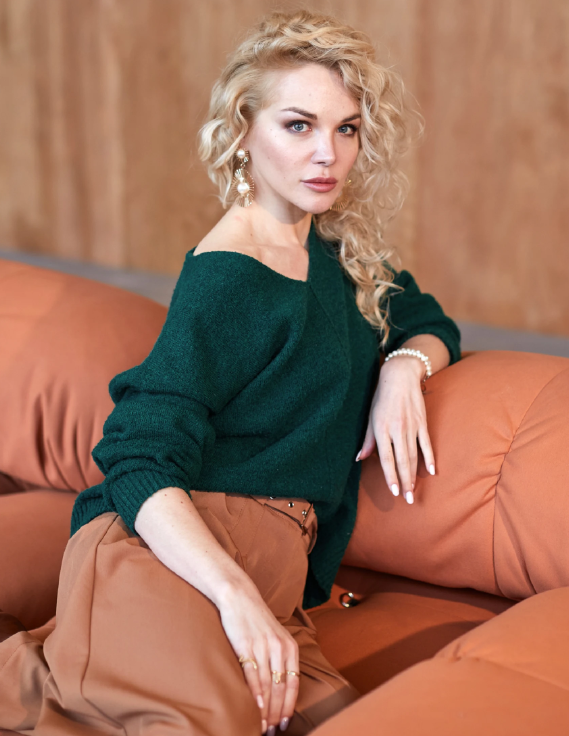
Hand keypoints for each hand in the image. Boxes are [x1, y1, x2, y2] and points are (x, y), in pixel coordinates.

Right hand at [217, 579, 298, 733]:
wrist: (239, 596)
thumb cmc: (256, 619)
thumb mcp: (275, 636)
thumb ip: (279, 658)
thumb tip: (278, 687)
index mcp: (290, 646)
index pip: (293, 683)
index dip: (289, 706)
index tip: (284, 723)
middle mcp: (279, 647)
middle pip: (281, 688)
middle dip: (276, 713)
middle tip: (271, 731)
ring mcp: (263, 647)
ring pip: (268, 686)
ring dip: (265, 710)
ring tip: (261, 726)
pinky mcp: (246, 646)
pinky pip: (253, 675)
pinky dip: (255, 694)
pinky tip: (255, 708)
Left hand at [356, 355, 435, 502]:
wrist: (400, 376)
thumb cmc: (381, 397)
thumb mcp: (370, 417)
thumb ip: (367, 440)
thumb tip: (359, 458)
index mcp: (381, 429)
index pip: (387, 458)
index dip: (390, 476)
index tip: (394, 491)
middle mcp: (397, 430)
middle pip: (402, 461)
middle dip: (405, 481)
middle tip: (408, 499)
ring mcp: (411, 426)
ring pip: (414, 455)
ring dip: (414, 474)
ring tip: (415, 491)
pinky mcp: (422, 422)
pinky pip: (426, 444)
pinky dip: (430, 458)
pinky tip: (432, 471)